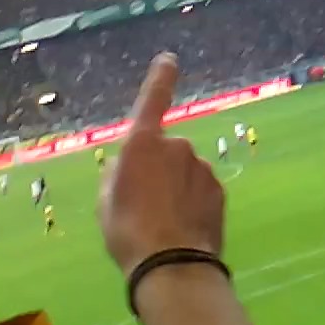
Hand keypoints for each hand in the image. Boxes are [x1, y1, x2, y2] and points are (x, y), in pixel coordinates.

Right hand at [99, 53, 225, 276]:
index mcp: (143, 144)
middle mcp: (177, 146)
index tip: (169, 59)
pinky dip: (191, 204)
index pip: (153, 100)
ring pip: (184, 174)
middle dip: (157, 172)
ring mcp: (201, 167)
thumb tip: (130, 166)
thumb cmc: (127, 231)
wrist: (172, 264)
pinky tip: (182, 229)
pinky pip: (199, 191)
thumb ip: (119, 174)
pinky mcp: (218, 189)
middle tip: (143, 206)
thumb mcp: (107, 200)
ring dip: (175, 190)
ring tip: (162, 224)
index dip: (160, 78)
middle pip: (164, 153)